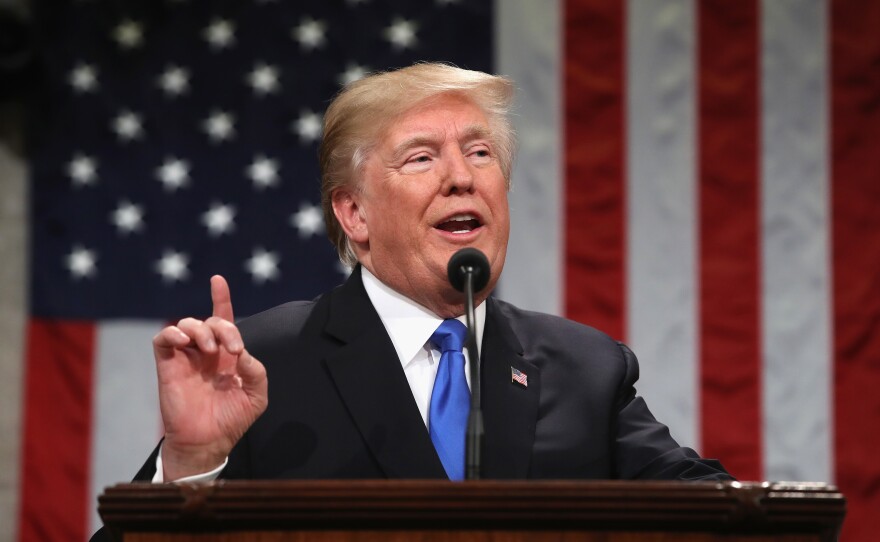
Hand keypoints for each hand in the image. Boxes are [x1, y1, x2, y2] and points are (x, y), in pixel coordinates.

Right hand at [152, 275, 267, 480]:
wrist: (207, 442)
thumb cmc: (231, 419)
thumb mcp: (256, 396)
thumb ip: (256, 371)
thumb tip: (243, 353)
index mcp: (227, 355)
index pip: (224, 319)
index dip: (221, 298)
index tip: (218, 280)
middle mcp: (206, 353)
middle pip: (211, 321)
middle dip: (224, 327)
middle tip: (232, 350)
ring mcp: (186, 358)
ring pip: (187, 324)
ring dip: (201, 330)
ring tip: (209, 349)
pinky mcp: (168, 366)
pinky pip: (163, 339)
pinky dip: (172, 333)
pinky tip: (185, 342)